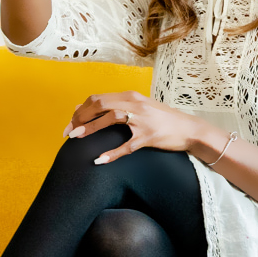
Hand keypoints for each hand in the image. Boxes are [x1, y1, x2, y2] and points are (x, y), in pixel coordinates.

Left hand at [66, 91, 207, 164]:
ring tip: (76, 138)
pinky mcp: (149, 136)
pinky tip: (99, 160)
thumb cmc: (162, 120)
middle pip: (100, 104)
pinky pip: (126, 145)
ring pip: (110, 118)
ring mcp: (142, 119)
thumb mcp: (140, 107)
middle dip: (80, 117)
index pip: (98, 98)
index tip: (70, 123)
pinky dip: (112, 153)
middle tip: (68, 132)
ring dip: (90, 128)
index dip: (80, 110)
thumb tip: (89, 107)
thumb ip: (117, 106)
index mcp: (130, 96)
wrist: (189, 129)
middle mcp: (135, 103)